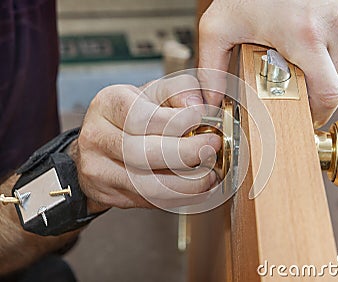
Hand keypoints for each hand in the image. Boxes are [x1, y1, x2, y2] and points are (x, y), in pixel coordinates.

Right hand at [69, 75, 220, 211]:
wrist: (100, 142)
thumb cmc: (134, 114)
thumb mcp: (155, 92)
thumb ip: (181, 90)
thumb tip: (199, 106)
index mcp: (109, 104)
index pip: (144, 118)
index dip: (179, 123)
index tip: (202, 121)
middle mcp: (98, 137)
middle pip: (145, 154)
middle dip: (188, 155)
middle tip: (212, 150)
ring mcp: (99, 169)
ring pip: (149, 186)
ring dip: (188, 185)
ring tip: (210, 176)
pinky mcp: (109, 194)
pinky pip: (150, 202)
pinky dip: (180, 198)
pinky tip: (197, 189)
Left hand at [199, 0, 337, 126]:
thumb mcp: (219, 26)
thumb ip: (212, 68)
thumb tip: (212, 102)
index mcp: (305, 35)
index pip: (329, 95)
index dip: (319, 111)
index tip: (309, 114)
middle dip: (324, 93)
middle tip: (305, 84)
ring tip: (317, 63)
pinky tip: (332, 45)